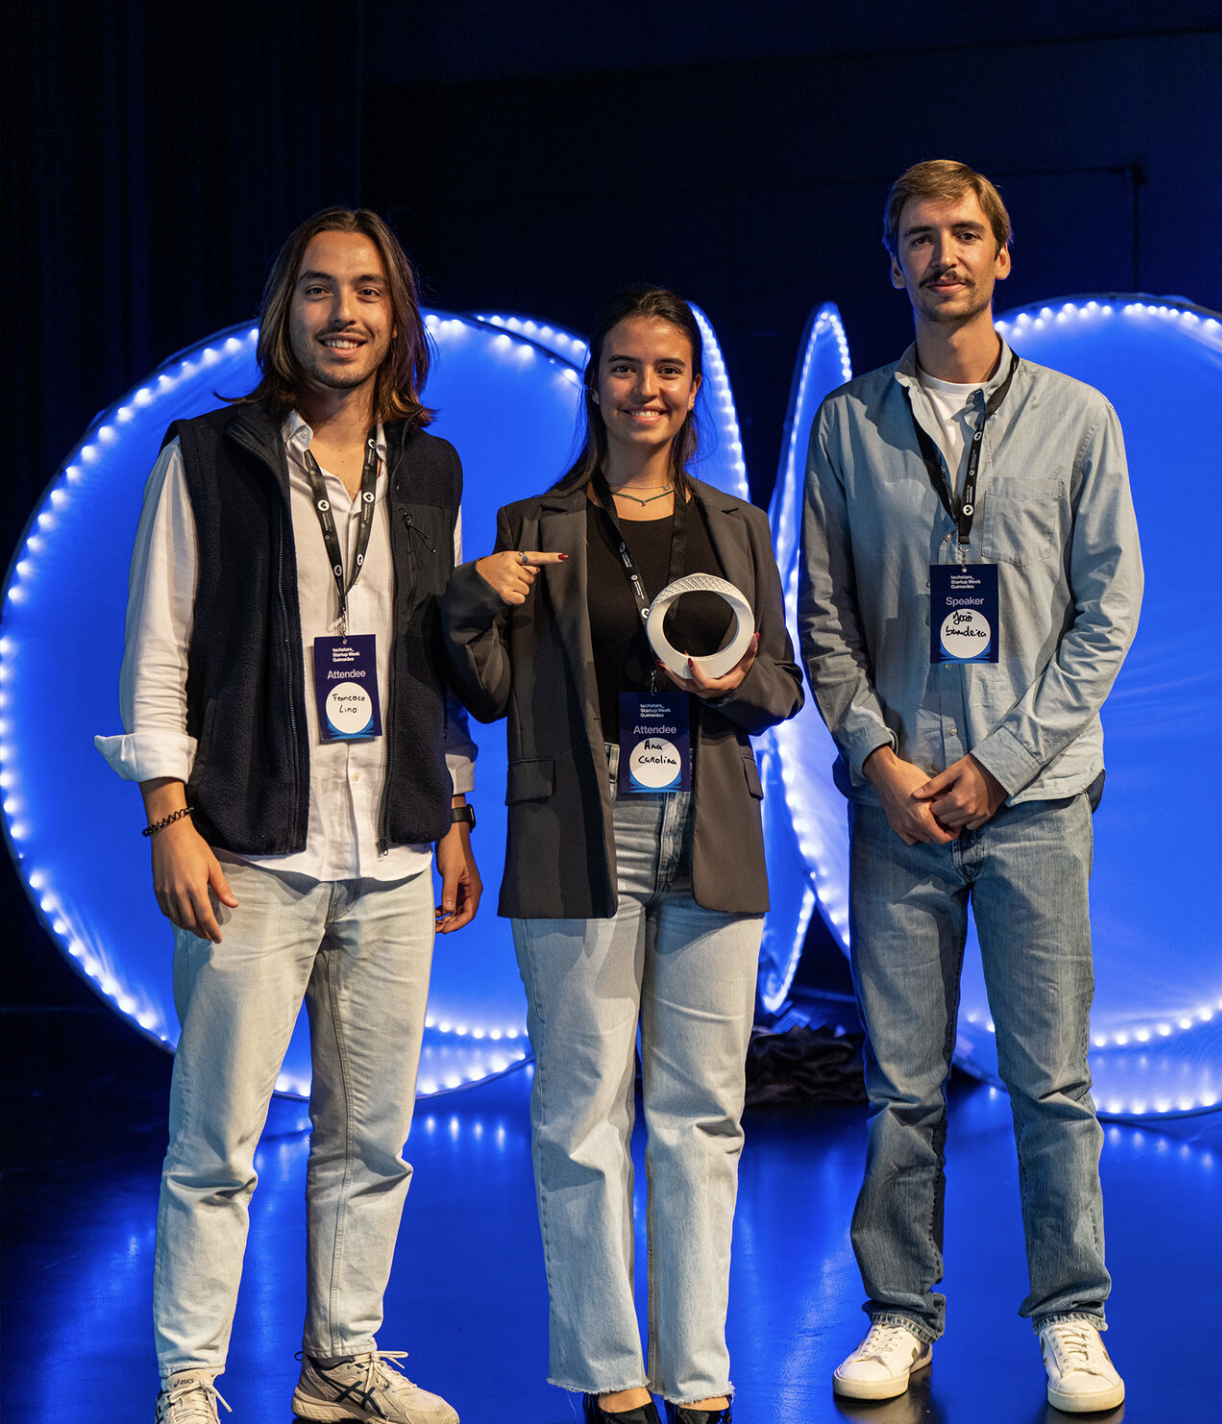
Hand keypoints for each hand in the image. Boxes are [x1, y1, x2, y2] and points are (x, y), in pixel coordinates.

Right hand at [150, 817, 238, 941]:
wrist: (169, 834)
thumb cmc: (195, 847)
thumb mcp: (213, 866)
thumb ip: (222, 888)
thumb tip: (233, 905)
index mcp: (195, 888)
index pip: (205, 917)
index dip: (212, 930)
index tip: (218, 939)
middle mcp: (178, 893)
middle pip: (190, 922)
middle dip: (201, 932)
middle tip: (210, 935)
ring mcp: (166, 892)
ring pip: (177, 919)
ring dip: (189, 927)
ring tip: (198, 929)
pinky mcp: (157, 890)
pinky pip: (166, 911)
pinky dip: (175, 918)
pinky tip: (182, 918)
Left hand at [434, 820, 481, 933]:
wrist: (451, 834)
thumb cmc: (453, 851)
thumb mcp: (449, 872)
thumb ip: (449, 892)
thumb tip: (449, 911)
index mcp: (474, 888)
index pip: (469, 913)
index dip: (458, 923)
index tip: (445, 929)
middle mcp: (471, 890)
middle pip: (464, 913)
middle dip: (451, 923)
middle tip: (436, 929)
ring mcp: (464, 887)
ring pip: (458, 909)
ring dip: (447, 917)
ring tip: (434, 923)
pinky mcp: (457, 884)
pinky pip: (453, 901)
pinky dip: (445, 908)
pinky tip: (436, 912)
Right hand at [475, 550, 566, 604]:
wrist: (472, 583)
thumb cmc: (489, 571)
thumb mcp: (502, 561)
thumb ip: (520, 563)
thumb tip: (537, 570)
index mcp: (509, 556)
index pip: (533, 556)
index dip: (549, 557)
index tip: (563, 557)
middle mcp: (510, 567)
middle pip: (531, 577)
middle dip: (522, 580)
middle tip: (508, 579)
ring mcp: (508, 580)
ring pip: (527, 589)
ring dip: (518, 590)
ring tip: (505, 586)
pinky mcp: (506, 593)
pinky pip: (521, 599)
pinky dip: (515, 599)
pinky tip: (505, 594)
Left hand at [658, 632, 759, 700]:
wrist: (731, 688)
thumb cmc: (737, 676)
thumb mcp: (745, 665)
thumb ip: (750, 651)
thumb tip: (755, 636)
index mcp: (719, 686)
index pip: (705, 683)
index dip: (696, 674)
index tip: (690, 660)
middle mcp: (706, 691)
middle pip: (688, 685)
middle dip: (675, 675)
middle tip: (665, 664)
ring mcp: (698, 690)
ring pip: (682, 685)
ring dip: (671, 674)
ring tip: (661, 663)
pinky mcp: (693, 686)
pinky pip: (681, 681)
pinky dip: (673, 673)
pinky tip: (667, 664)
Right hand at [863, 746, 957, 846]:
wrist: (886, 774)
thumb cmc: (909, 776)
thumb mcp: (932, 787)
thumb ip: (945, 801)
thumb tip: (957, 808)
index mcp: (922, 818)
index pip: (942, 838)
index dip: (952, 834)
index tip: (955, 826)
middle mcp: (911, 825)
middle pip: (933, 839)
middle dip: (942, 832)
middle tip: (946, 822)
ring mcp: (901, 826)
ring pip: (922, 839)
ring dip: (930, 833)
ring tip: (934, 822)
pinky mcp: (895, 824)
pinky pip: (909, 839)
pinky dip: (917, 835)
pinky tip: (920, 825)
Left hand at [913, 754, 1005, 831]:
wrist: (999, 768)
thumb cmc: (973, 767)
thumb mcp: (951, 772)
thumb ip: (933, 785)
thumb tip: (914, 795)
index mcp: (957, 800)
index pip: (935, 811)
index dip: (931, 805)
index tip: (934, 797)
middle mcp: (967, 811)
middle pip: (944, 820)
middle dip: (939, 812)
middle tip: (941, 801)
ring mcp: (978, 815)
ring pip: (955, 825)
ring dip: (950, 817)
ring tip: (950, 804)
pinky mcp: (985, 816)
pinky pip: (969, 826)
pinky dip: (963, 820)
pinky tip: (962, 809)